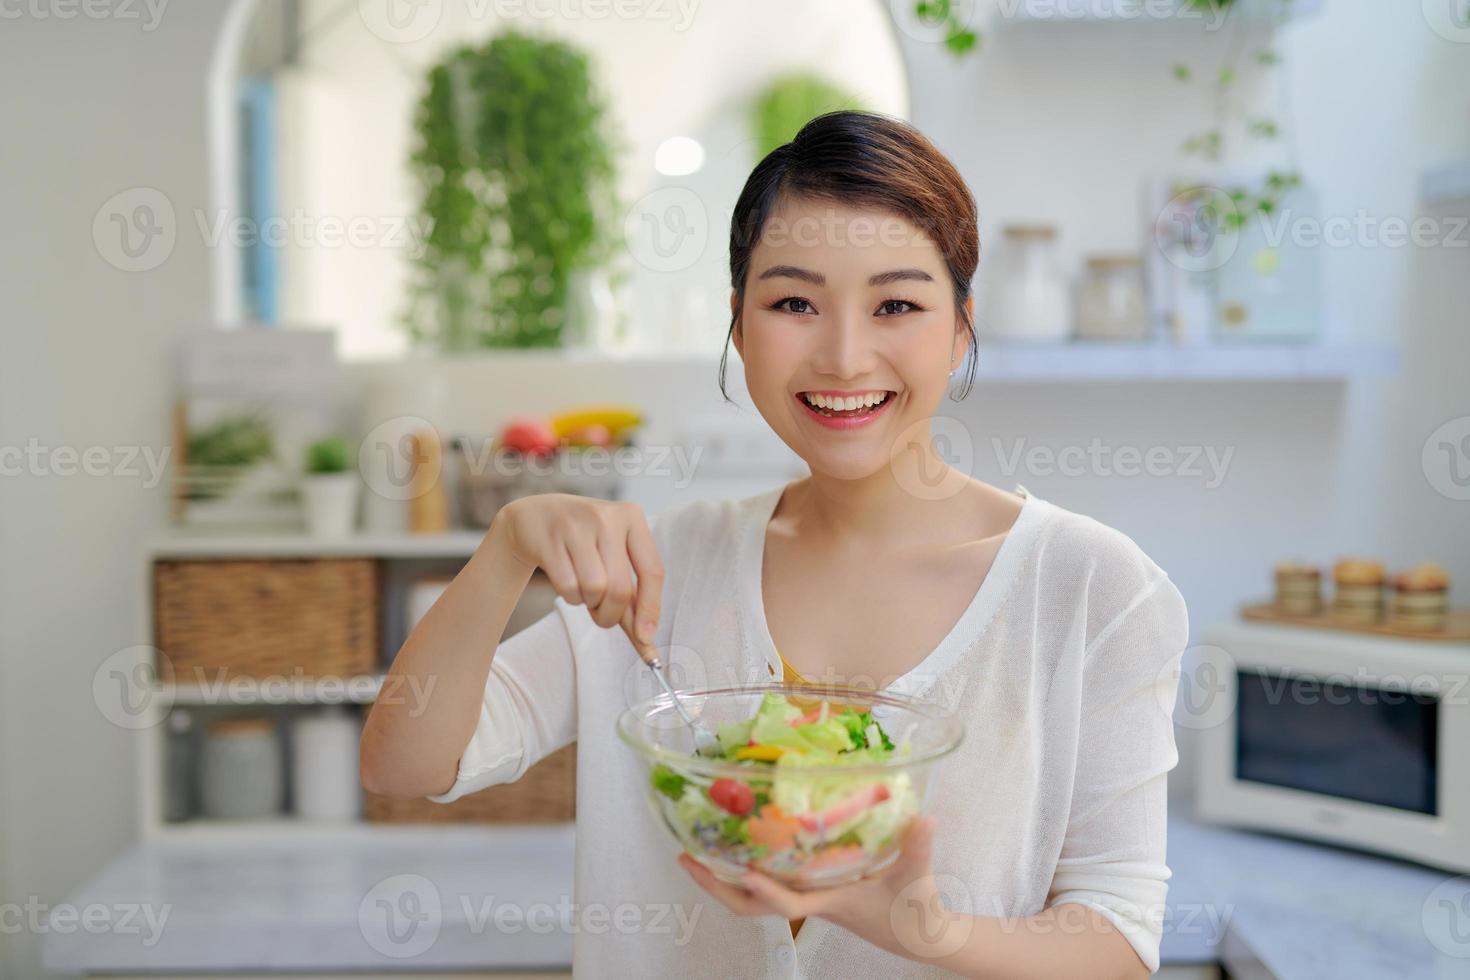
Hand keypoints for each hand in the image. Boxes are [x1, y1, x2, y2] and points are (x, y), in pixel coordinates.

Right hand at [493, 494, 663, 654]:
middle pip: (620, 589)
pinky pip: (568, 587)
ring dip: (589, 602)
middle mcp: (608, 517)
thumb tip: (646, 641)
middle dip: (611, 614)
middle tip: (603, 616)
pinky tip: (567, 580)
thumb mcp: (613, 555)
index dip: (650, 610)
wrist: (535, 516)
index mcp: (632, 517)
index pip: (653, 571)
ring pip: (594, 589)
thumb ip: (632, 596)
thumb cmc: (584, 541)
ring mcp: (577, 526)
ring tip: (584, 589)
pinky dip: (570, 596)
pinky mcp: (550, 539)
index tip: (646, 640)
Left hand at [678, 816, 963, 964]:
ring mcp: (806, 895)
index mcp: (829, 902)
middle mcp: (809, 900)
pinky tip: (737, 843)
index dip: (767, 892)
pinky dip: (747, 866)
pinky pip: (768, 880)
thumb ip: (918, 849)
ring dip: (722, 877)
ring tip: (694, 849)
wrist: (918, 935)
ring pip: (752, 896)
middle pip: (750, 905)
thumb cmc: (914, 911)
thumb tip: (926, 818)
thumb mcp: (916, 879)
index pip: (789, 904)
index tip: (745, 874)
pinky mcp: (811, 888)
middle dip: (716, 886)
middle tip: (686, 858)